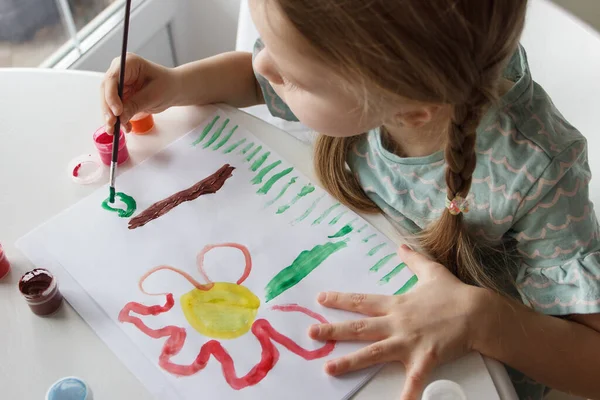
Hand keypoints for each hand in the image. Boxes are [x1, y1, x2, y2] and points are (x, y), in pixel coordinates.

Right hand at [101, 53, 178, 131]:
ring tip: (115, 130)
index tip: (117, 112)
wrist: (173, 90)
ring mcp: (118, 84)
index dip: (111, 96)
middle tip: (112, 124)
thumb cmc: (167, 85)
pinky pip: (114, 109)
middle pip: (106, 91)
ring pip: (107, 102)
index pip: (112, 79)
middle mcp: (119, 72)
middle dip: (108, 109)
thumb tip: (120, 117)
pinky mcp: (120, 96)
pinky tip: (124, 127)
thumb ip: (135, 105)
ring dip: (111, 117)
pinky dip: (117, 120)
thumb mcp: (153, 95)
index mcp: (128, 63)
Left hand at [309, 245, 484, 399]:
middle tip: (312, 333)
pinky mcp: (424, 358)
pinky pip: (412, 379)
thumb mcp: (431, 271)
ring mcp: (408, 341)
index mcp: (396, 304)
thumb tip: (401, 246)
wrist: (478, 312)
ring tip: (329, 368)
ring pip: (373, 352)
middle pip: (359, 328)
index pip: (362, 301)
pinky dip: (405, 392)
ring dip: (350, 361)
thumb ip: (413, 260)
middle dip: (333, 330)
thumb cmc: (454, 293)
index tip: (320, 299)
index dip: (340, 300)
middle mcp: (397, 323)